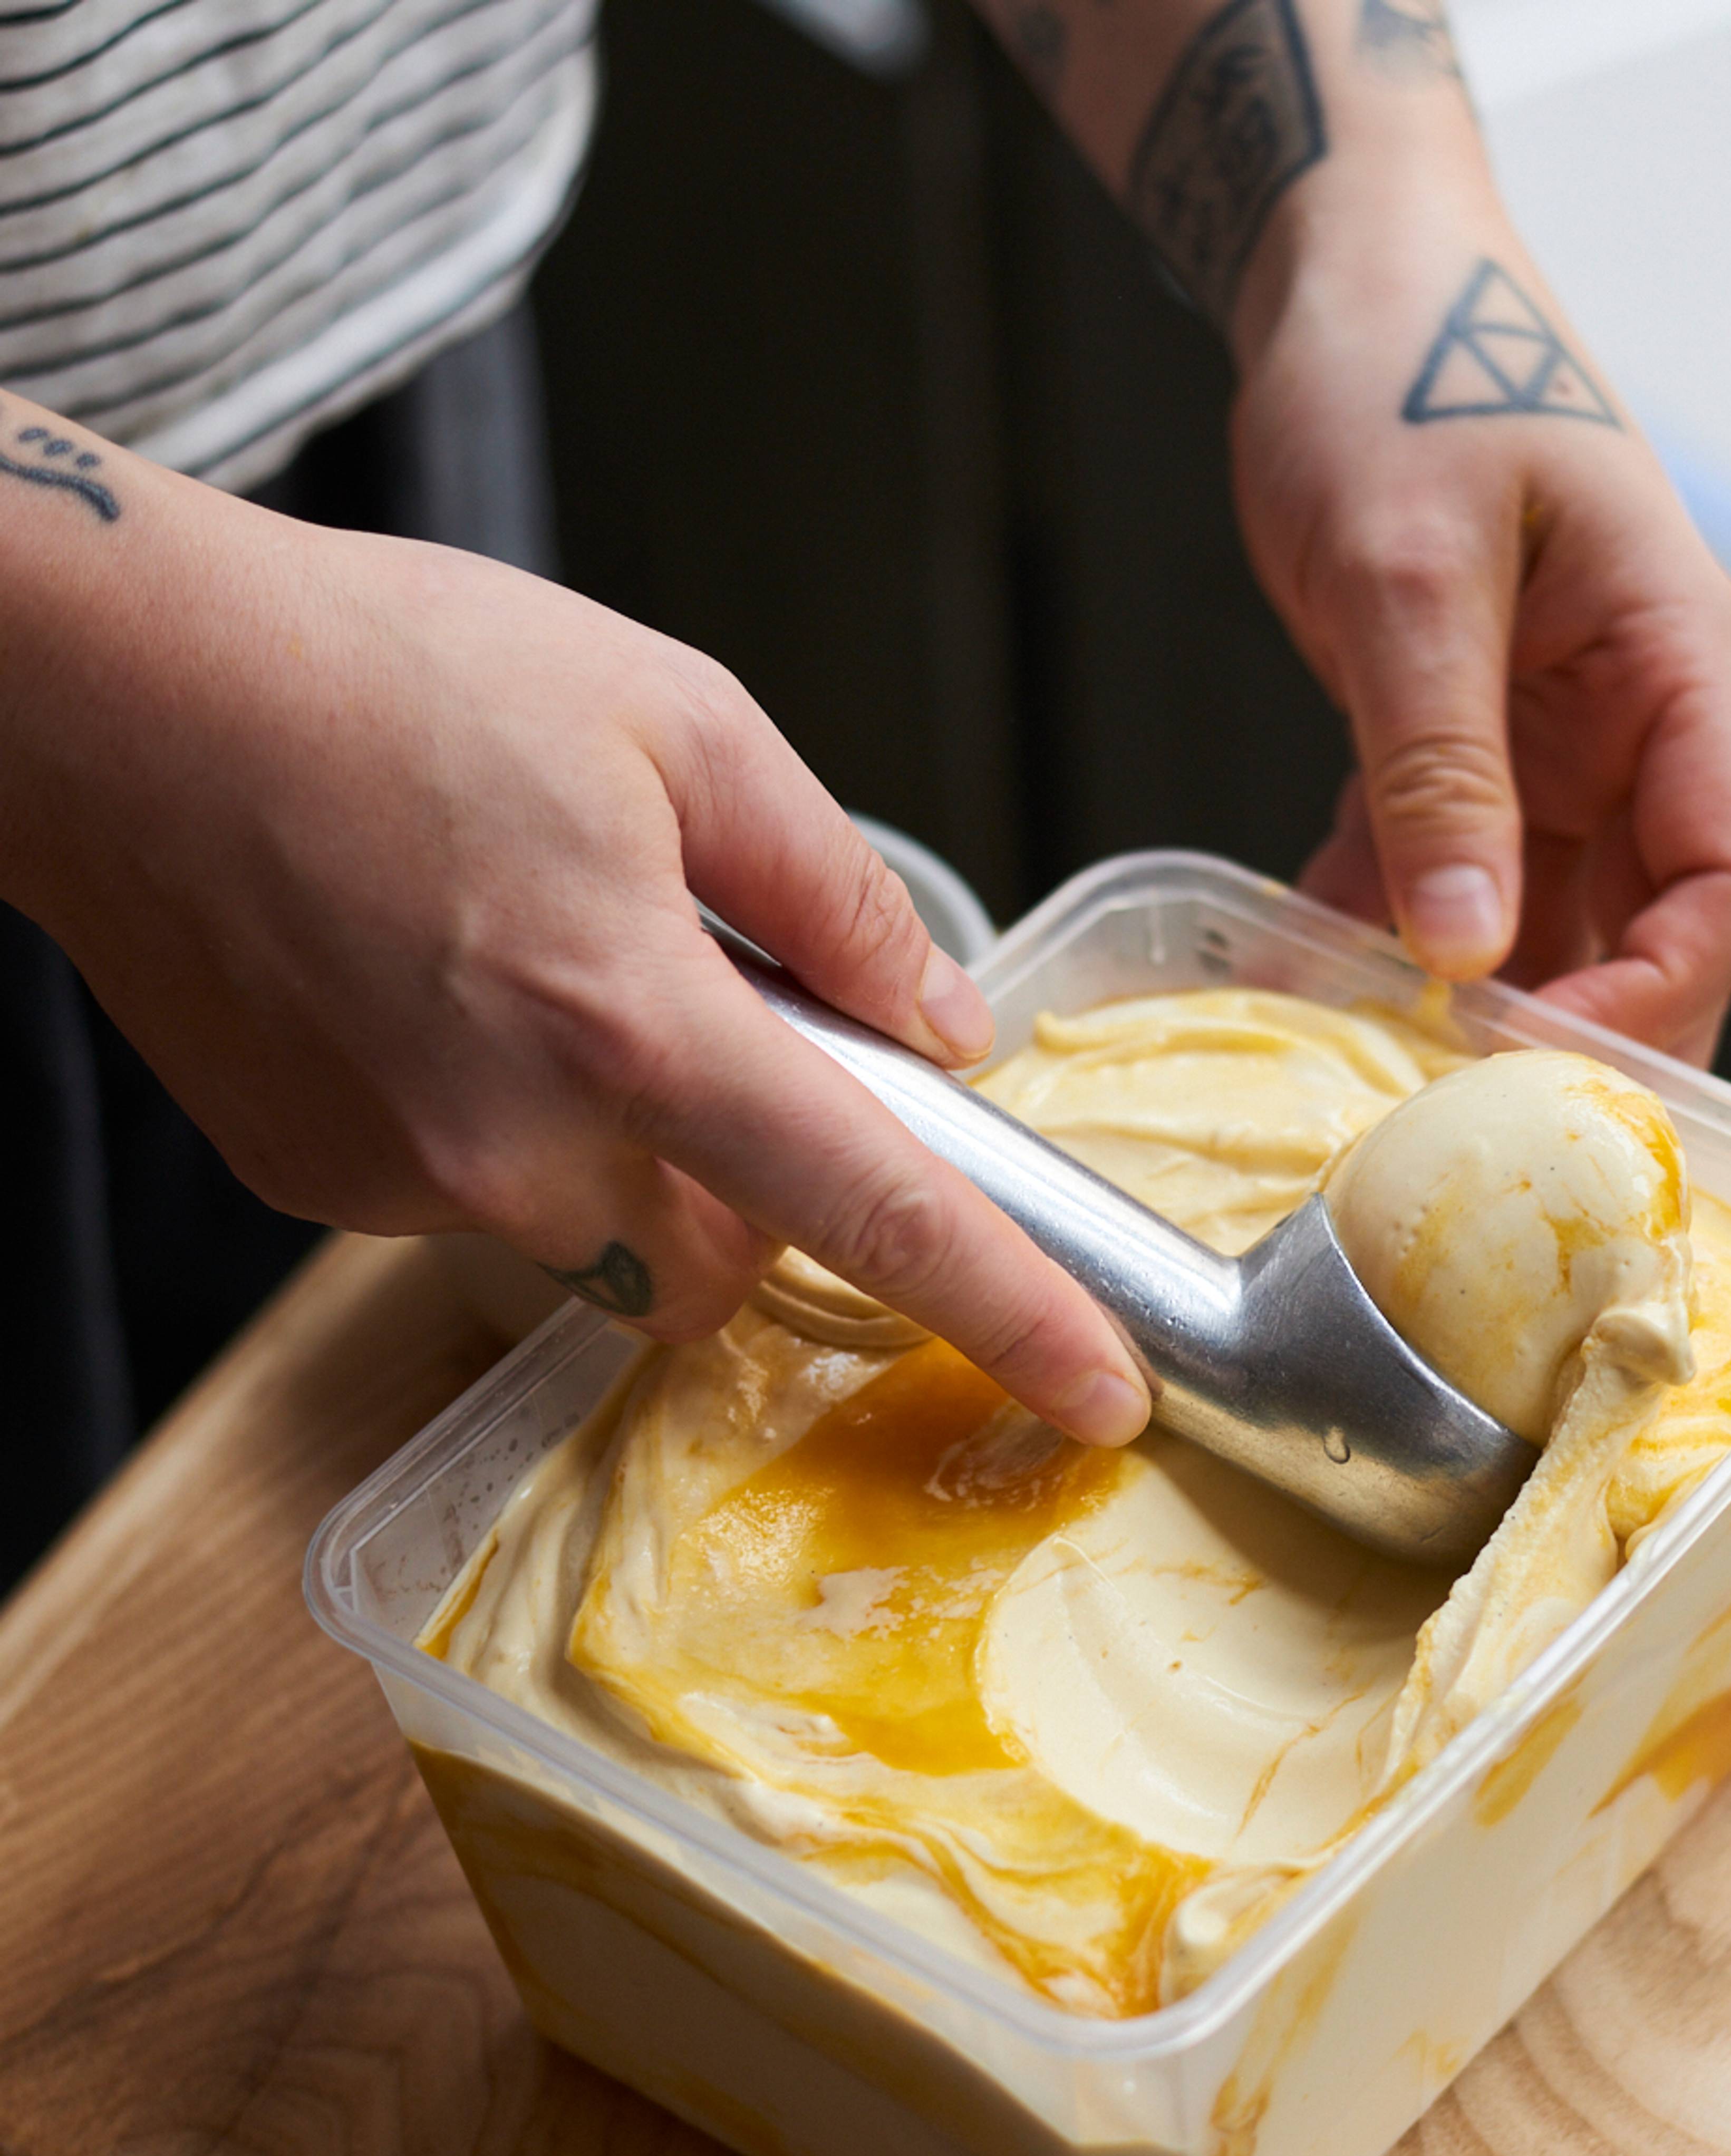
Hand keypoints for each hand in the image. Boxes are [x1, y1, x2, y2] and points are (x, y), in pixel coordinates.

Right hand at [0, 427, 1149, 1443]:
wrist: (118, 694)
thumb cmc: (387, 670)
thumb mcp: (672, 718)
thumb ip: (832, 892)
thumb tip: (935, 1023)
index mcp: (637, 1024)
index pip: (872, 1212)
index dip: (1008, 1313)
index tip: (1101, 1400)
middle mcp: (522, 1143)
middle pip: (723, 1259)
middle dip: (751, 1183)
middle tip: (699, 1026)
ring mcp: (407, 1185)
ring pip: (596, 1238)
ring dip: (619, 1148)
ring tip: (534, 974)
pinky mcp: (322, 1189)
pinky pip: (475, 1201)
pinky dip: (500, 1127)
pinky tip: (434, 992)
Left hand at [1229, 166, 1730, 1066]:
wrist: (1345, 297)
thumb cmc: (1398, 380)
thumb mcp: (1410, 575)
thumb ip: (1441, 765)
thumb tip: (1465, 945)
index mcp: (1674, 669)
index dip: (1662, 992)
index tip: (1541, 1061)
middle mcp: (1630, 727)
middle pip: (1649, 930)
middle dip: (1568, 1035)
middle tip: (1463, 1124)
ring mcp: (1547, 747)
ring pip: (1539, 926)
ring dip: (1462, 1010)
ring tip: (1372, 1083)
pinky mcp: (1459, 753)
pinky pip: (1436, 878)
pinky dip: (1378, 939)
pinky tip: (1309, 989)